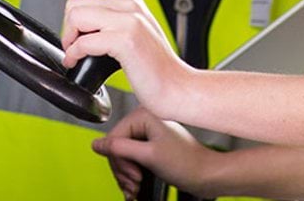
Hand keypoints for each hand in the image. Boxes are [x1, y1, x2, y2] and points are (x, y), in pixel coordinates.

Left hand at [61, 0, 192, 117]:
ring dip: (69, 40)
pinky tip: (78, 63)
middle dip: (68, 29)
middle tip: (74, 49)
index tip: (78, 41)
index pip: (83, 0)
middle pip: (76, 5)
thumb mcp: (134, 34)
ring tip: (76, 55)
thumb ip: (112, 22)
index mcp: (131, 0)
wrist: (178, 89)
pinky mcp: (126, 40)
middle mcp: (131, 5)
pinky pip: (84, 41)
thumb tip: (80, 26)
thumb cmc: (156, 69)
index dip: (75, 23)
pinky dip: (75, 53)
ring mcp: (130, 20)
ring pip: (76, 17)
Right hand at [92, 108, 217, 199]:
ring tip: (135, 188)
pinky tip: (134, 188)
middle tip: (134, 184)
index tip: (131, 175)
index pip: (114, 138)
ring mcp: (147, 135)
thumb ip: (120, 149)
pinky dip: (131, 177)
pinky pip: (131, 161)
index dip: (118, 160)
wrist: (206, 176)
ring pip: (122, 158)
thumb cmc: (187, 163)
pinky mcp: (150, 147)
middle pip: (116, 149)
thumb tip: (96, 144)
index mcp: (144, 115)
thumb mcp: (149, 155)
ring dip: (126, 177)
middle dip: (123, 171)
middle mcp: (144, 121)